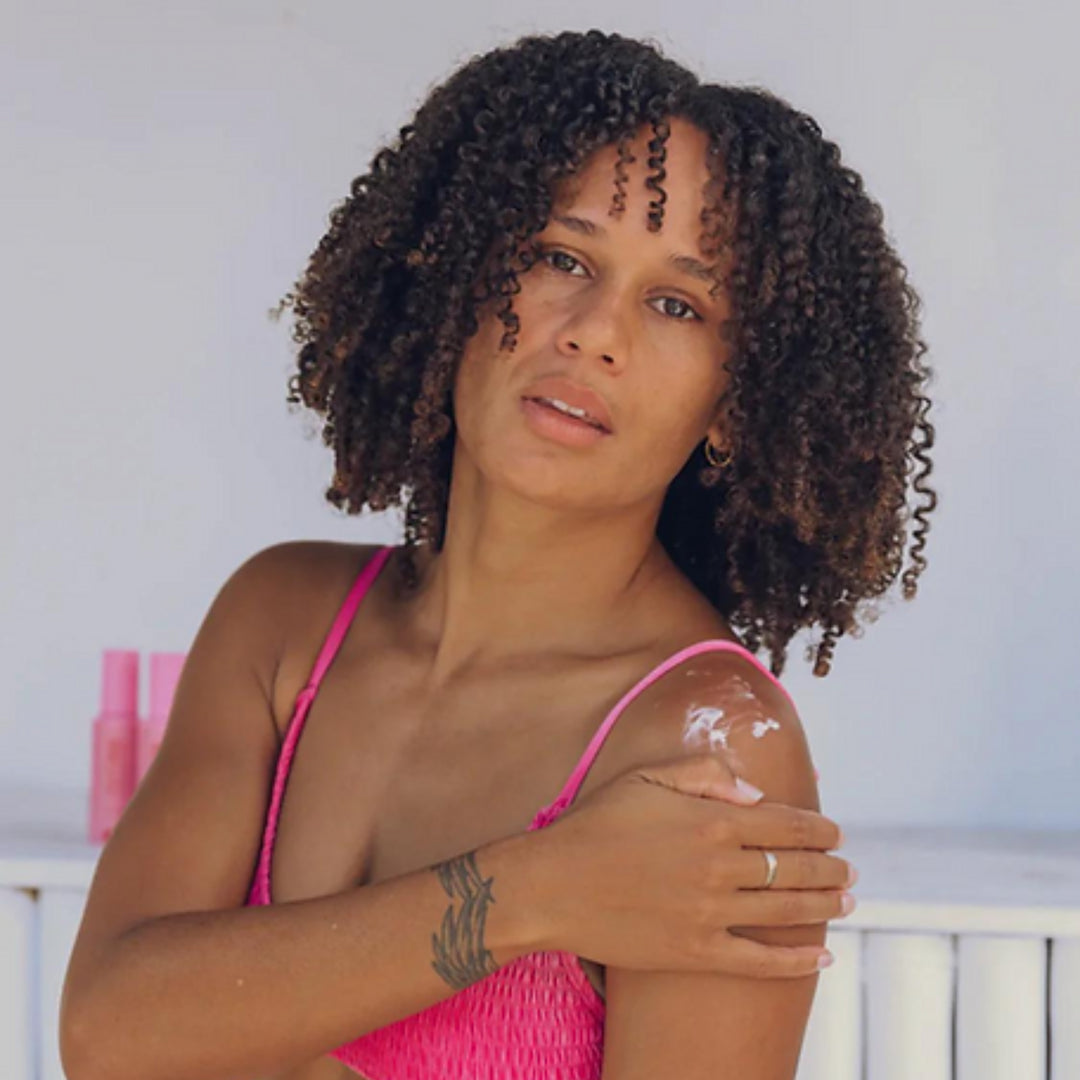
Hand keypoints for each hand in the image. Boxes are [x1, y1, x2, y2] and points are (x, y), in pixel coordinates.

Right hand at [533, 751, 850, 978]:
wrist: (551, 885)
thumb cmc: (595, 824)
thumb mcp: (645, 778)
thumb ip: (704, 775)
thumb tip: (755, 794)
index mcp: (709, 821)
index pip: (785, 824)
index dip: (819, 829)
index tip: (836, 833)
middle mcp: (718, 867)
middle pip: (793, 868)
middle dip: (830, 868)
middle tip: (849, 870)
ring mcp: (709, 914)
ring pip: (784, 912)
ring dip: (823, 906)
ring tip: (846, 902)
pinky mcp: (694, 952)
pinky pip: (758, 961)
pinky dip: (795, 961)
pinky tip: (819, 958)